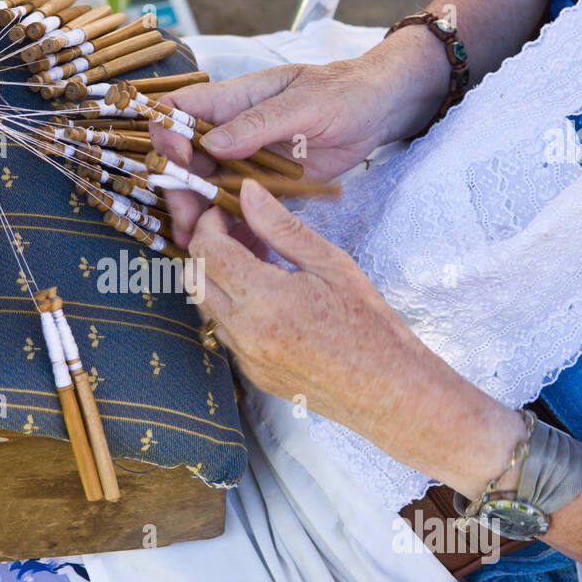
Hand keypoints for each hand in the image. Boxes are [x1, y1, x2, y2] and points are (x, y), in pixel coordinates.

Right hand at [152, 30, 449, 247]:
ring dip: (197, 214)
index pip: (178, 111)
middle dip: (178, 190)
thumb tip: (214, 143)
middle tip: (189, 222)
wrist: (378, 110)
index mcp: (231, 100)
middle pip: (184, 160)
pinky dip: (227, 227)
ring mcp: (245, 161)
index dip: (166, 135)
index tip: (177, 161)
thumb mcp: (303, 103)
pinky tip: (225, 249)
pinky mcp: (264, 186)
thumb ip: (257, 123)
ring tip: (198, 244)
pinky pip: (236, 207)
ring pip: (205, 188)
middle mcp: (231, 132)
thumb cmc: (342, 92)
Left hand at [192, 179, 524, 494]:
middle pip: (194, 278)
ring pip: (204, 306)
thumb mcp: (330, 263)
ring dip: (215, 277)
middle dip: (204, 247)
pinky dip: (230, 305)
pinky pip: (224, 332)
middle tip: (234, 229)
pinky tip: (263, 294)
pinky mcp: (252, 374)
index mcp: (264, 298)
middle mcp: (245, 331)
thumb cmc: (368, 325)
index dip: (209, 223)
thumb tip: (249, 192)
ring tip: (253, 258)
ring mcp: (245, 357)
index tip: (225, 210)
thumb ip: (282, 226)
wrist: (387, 389)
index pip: (207, 251)